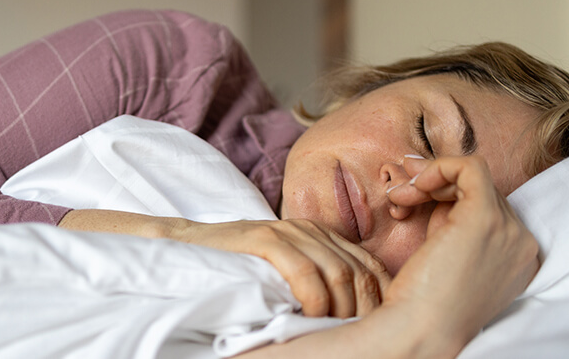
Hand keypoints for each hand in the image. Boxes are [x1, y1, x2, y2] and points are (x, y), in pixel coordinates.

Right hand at [171, 219, 390, 317]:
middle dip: (363, 311)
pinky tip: (308, 317)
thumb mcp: (287, 274)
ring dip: (339, 310)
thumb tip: (352, 320)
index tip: (373, 329)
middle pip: (360, 273)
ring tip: (329, 333)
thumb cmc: (238, 270)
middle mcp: (312, 230)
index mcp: (323, 237)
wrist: (188, 247)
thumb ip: (318, 281)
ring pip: (338, 273)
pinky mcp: (266, 239)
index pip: (372, 267)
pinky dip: (314, 301)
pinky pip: (306, 272)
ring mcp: (289, 232)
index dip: (380, 301)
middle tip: (353, 338)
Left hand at [386, 155, 539, 348]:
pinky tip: (413, 187)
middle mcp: (522, 244)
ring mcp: (509, 230)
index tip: (412, 197)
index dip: (446, 198)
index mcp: (517, 258)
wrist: (420, 330)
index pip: (486, 208)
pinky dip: (437, 167)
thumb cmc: (423, 303)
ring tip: (398, 198)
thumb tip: (427, 178)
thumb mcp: (445, 256)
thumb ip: (448, 222)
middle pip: (478, 192)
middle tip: (399, 195)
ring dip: (428, 179)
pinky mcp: (485, 219)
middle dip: (433, 186)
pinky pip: (468, 167)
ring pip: (472, 176)